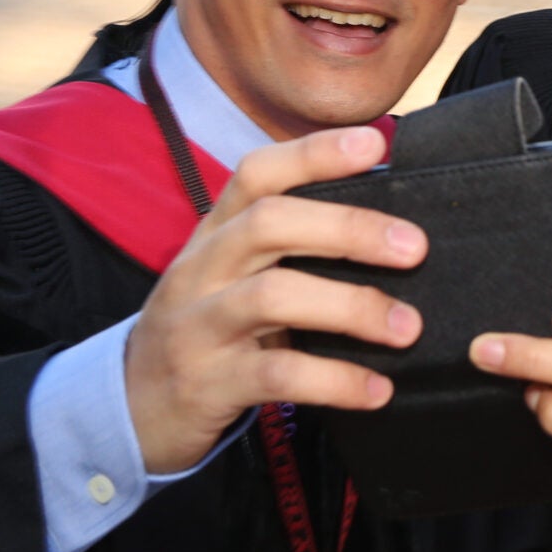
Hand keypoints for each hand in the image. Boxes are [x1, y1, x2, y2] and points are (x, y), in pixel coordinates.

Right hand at [124, 125, 425, 473]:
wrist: (135, 407)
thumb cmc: (209, 330)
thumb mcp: (233, 276)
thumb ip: (290, 247)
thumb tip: (387, 225)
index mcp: (215, 234)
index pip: (256, 174)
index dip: (314, 153)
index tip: (376, 144)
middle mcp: (202, 269)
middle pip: (268, 224)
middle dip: (348, 229)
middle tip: (415, 248)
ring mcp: (199, 326)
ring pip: (272, 297)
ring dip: (351, 307)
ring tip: (407, 328)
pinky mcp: (208, 383)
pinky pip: (277, 375)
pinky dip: (335, 380)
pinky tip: (377, 389)